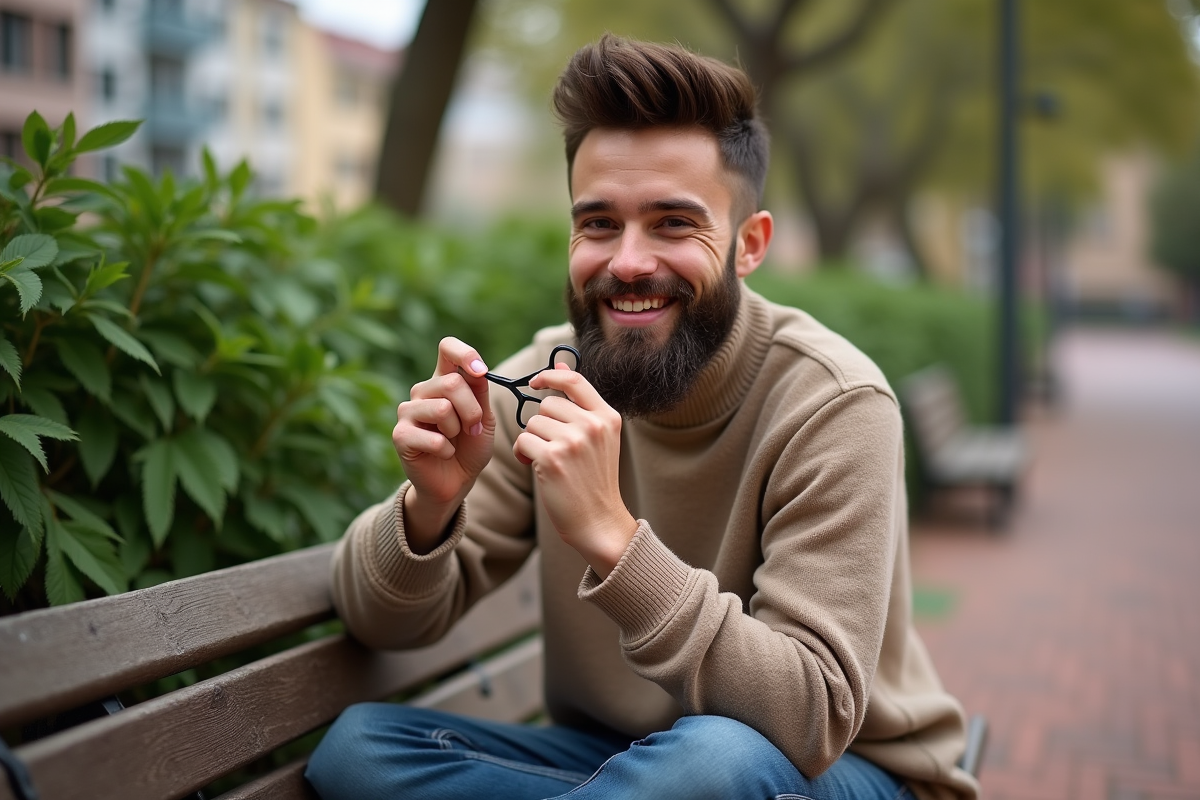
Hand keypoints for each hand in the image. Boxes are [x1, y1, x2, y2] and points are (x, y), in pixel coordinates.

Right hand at [394, 337, 494, 551]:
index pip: (447, 348)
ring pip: (443, 408)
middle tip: (472, 429)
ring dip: (459, 430)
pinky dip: (447, 449)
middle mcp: (422, 391)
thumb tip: (477, 370)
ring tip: (455, 440)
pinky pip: (434, 437)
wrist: (455, 481)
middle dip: (472, 410)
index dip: (465, 354)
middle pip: (452, 383)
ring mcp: (407, 412)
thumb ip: (479, 393)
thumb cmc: (469, 447)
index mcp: (443, 380)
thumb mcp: (483, 417)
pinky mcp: (400, 435)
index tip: (480, 371)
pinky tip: (443, 453)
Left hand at [513, 363, 637, 577]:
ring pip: (532, 423)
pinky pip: (522, 441)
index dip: (550, 375)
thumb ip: (581, 403)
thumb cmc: (594, 479)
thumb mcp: (599, 437)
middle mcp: (592, 425)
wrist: (599, 521)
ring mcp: (573, 442)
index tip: (535, 383)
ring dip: (532, 440)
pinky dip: (522, 453)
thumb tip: (560, 363)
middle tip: (552, 447)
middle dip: (542, 424)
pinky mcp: (553, 459)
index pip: (574, 380)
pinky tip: (536, 467)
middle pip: (547, 405)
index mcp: (607, 416)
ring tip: (547, 460)